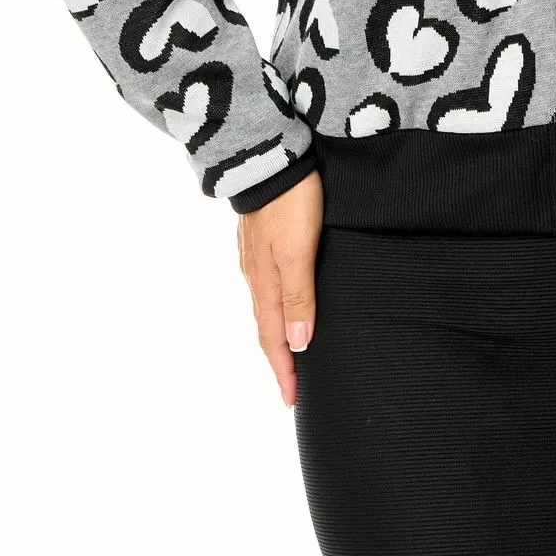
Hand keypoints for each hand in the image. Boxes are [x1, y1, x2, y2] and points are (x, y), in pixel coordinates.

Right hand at [236, 168, 323, 406]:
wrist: (270, 154)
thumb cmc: (290, 202)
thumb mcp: (297, 252)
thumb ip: (298, 297)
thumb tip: (298, 345)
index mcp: (265, 284)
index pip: (274, 340)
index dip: (284, 371)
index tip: (293, 401)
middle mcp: (256, 275)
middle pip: (267, 327)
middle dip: (280, 358)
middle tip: (294, 386)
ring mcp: (256, 256)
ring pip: (267, 305)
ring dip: (278, 332)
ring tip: (292, 351)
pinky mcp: (262, 238)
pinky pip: (269, 283)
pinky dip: (277, 304)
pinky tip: (287, 301)